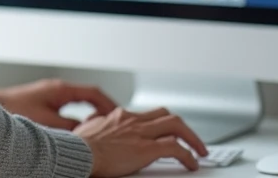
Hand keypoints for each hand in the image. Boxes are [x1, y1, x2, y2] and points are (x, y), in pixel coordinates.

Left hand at [0, 78, 117, 130]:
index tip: (120, 113)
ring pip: (78, 104)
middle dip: (103, 110)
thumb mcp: (49, 122)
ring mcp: (50, 96)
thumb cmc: (15, 110)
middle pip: (89, 97)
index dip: (109, 104)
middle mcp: (57, 90)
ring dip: (89, 114)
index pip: (94, 93)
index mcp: (62, 90)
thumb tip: (87, 135)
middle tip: (115, 122)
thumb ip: (70, 128)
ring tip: (100, 128)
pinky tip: (77, 131)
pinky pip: (67, 109)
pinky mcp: (43, 103)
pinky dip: (77, 118)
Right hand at [75, 107, 207, 176]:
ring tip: (199, 150)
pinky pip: (176, 148)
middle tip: (189, 138)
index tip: (165, 132)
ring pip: (176, 125)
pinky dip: (188, 155)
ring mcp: (141, 133)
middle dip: (181, 126)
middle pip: (166, 115)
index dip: (159, 123)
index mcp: (119, 116)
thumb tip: (94, 123)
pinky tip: (192, 163)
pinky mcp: (146, 148)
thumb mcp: (87, 128)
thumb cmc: (78, 146)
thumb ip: (96, 124)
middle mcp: (133, 120)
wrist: (78, 152)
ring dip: (191, 138)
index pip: (147, 115)